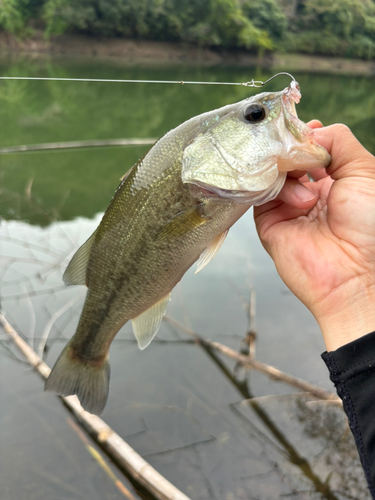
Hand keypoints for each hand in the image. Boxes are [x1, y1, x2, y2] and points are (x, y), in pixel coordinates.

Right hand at [254, 122, 374, 350]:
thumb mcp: (364, 171)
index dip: (305, 137)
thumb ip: (339, 142)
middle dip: (292, 152)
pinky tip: (299, 201)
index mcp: (334, 180)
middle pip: (287, 158)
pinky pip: (260, 195)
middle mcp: (309, 192)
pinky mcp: (269, 222)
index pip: (309, 149)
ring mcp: (287, 207)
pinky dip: (275, 189)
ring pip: (272, 172)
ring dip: (289, 174)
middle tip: (299, 154)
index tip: (306, 131)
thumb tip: (311, 132)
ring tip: (309, 195)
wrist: (356, 274)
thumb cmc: (369, 224)